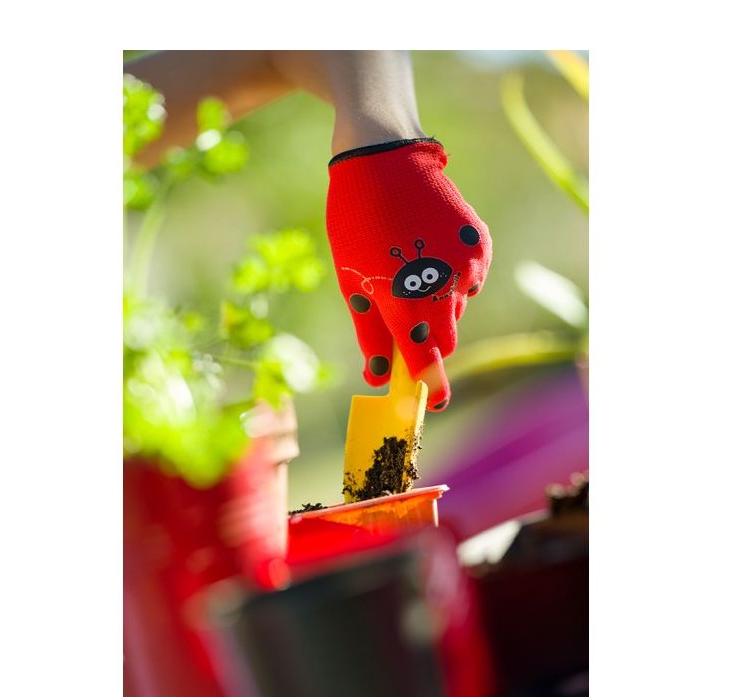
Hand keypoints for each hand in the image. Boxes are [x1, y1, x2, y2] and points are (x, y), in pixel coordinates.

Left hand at [326, 138, 491, 410]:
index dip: (432, 387)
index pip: (428, 364)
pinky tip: (429, 251)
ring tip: (410, 267)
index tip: (434, 402)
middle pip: (446, 341)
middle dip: (427, 338)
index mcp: (405, 305)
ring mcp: (466, 267)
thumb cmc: (355, 225)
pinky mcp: (480, 246)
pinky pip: (470, 281)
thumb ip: (371, 335)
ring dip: (438, 304)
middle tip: (403, 314)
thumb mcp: (353, 284)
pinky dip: (452, 278)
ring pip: (457, 310)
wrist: (383, 159)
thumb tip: (379, 377)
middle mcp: (443, 291)